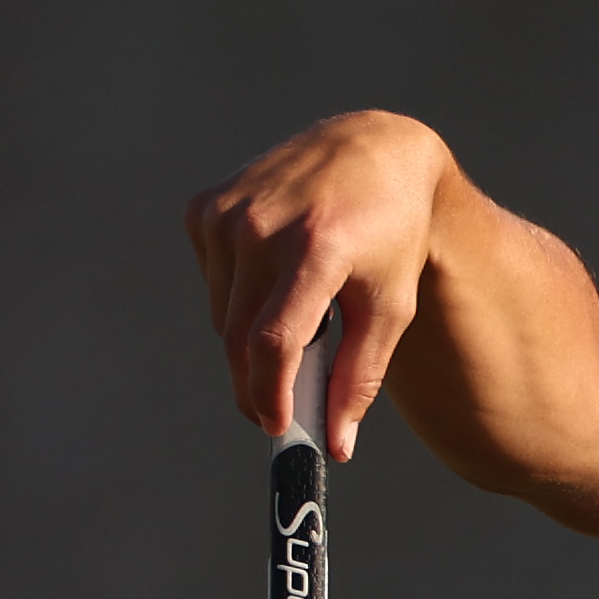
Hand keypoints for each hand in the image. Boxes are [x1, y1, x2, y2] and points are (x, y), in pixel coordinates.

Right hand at [183, 111, 453, 462]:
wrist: (373, 151)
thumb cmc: (391, 237)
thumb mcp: (390, 306)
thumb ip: (360, 377)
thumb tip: (335, 446)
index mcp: (316, 250)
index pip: (273, 343)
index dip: (269, 396)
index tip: (279, 427)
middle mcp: (263, 227)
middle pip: (239, 339)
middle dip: (255, 386)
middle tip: (279, 410)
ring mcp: (228, 212)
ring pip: (222, 317)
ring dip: (250, 338)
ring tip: (300, 318)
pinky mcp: (206, 206)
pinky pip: (212, 281)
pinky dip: (236, 296)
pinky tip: (274, 273)